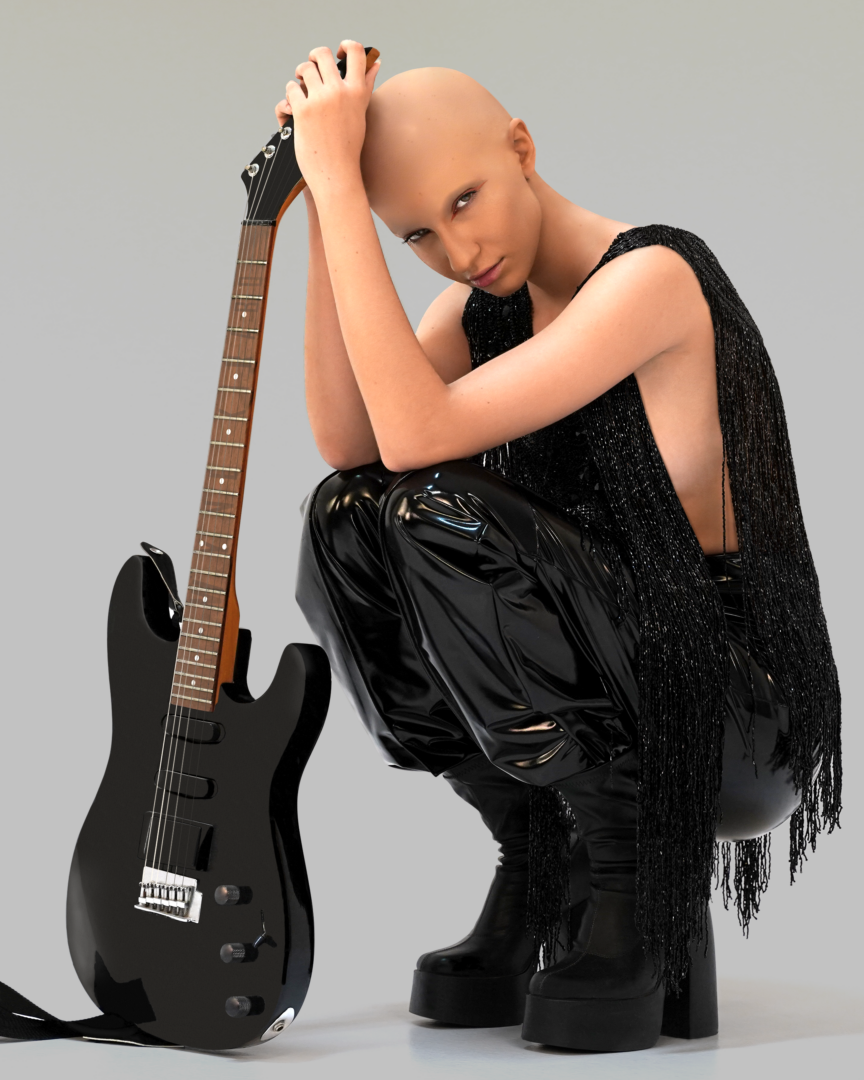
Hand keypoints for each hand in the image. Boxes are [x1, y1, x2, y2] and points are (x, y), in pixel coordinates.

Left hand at [274, 41, 380, 195]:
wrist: (336, 174)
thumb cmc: (349, 147)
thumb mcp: (361, 113)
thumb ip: (366, 85)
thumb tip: (376, 62)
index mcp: (357, 92)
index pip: (356, 52)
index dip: (345, 46)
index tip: (338, 54)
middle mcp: (340, 92)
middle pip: (321, 54)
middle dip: (313, 58)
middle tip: (311, 68)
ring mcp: (320, 100)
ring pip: (303, 69)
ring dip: (300, 77)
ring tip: (302, 89)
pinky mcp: (302, 110)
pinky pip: (291, 89)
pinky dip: (290, 97)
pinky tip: (295, 108)